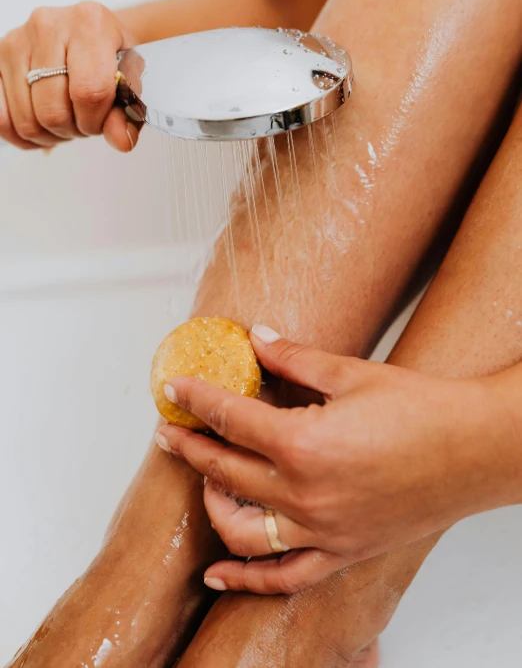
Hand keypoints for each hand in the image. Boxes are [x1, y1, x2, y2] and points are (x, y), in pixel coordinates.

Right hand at [0, 1, 139, 151]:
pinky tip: (42, 127)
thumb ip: (128, 113)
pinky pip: (0, 117)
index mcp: (89, 24)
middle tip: (84, 122)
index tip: (102, 122)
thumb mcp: (131, 81)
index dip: (96, 121)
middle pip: (53, 111)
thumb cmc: (112, 56)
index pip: (88, 93)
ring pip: (26, 120)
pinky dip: (22, 135)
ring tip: (66, 120)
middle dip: (73, 130)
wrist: (92, 34)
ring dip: (50, 135)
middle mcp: (47, 25)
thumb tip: (121, 141)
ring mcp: (16, 41)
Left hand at [156, 326, 518, 594]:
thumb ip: (294, 358)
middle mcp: (304, 493)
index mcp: (302, 442)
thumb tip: (257, 337)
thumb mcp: (351, 373)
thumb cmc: (421, 410)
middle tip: (172, 432)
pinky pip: (282, 576)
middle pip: (225, 471)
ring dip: (212, 505)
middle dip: (190, 448)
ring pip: (241, 530)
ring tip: (204, 483)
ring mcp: (321, 530)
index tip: (175, 389)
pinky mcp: (341, 551)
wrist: (474, 450)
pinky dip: (244, 579)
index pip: (229, 418)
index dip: (196, 400)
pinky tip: (218, 573)